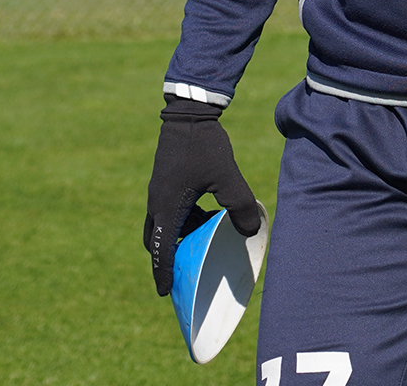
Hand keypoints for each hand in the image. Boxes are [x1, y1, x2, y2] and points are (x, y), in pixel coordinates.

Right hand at [143, 96, 260, 295]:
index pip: (161, 250)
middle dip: (171, 256)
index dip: (164, 273)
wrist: (188, 114)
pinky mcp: (165, 182)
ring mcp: (159, 192)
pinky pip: (171, 210)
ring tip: (211, 231)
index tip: (166, 292)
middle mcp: (156, 203)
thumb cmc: (204, 146)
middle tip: (189, 267)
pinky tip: (209, 210)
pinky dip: (185, 218)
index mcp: (166, 207)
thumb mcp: (227, 177)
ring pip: (165, 225)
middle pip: (157, 241)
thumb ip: (240, 205)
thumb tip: (250, 231)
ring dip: (183, 234)